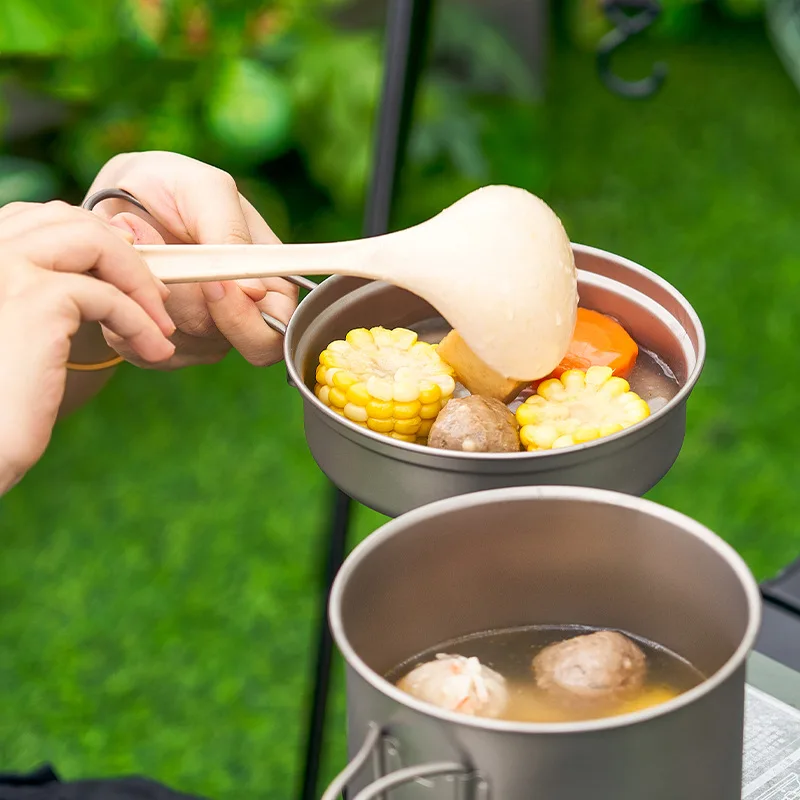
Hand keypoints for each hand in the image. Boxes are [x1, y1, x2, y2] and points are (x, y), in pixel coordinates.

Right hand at [0, 201, 174, 493]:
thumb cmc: (4, 401)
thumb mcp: (23, 332)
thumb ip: (48, 291)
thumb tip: (107, 255)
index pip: (39, 217)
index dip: (94, 236)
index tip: (130, 272)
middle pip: (69, 219)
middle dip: (123, 255)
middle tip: (156, 298)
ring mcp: (5, 269)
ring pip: (95, 242)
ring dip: (139, 283)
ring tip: (161, 327)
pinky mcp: (35, 301)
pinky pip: (108, 295)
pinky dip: (141, 322)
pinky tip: (155, 351)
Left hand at [86, 151, 296, 368]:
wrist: (114, 196)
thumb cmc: (171, 187)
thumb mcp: (206, 190)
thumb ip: (231, 233)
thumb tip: (255, 292)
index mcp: (269, 285)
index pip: (279, 332)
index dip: (248, 321)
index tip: (215, 284)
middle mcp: (240, 318)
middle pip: (228, 344)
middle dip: (191, 304)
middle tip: (165, 261)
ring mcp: (200, 336)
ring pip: (182, 340)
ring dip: (152, 290)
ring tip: (139, 241)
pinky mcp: (157, 344)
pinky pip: (144, 346)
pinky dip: (128, 305)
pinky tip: (126, 270)